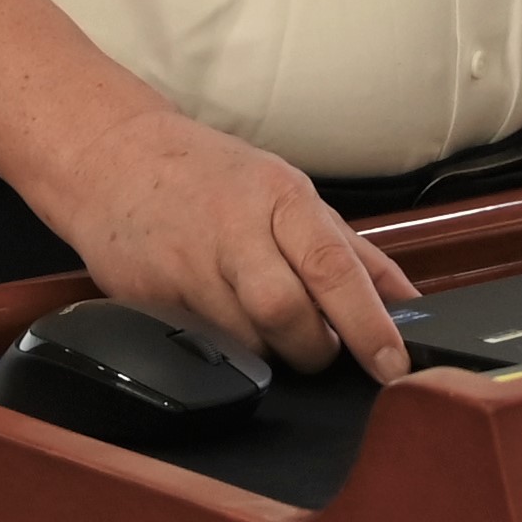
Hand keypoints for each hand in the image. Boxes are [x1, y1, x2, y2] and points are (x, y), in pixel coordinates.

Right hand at [30, 103, 419, 375]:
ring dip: (272, 351)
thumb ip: (353, 252)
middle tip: (320, 347)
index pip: (333, 267)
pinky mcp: (150, 299)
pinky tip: (224, 323)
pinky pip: (202, 346)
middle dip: (314, 348)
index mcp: (280, 199)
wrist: (113, 157)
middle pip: (287, 313)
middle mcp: (235, 230)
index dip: (368, 323)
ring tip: (270, 329)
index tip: (393, 363)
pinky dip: (226, 349)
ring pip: (246, 340)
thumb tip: (409, 303)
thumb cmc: (211, 178)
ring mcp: (188, 267)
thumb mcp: (289, 195)